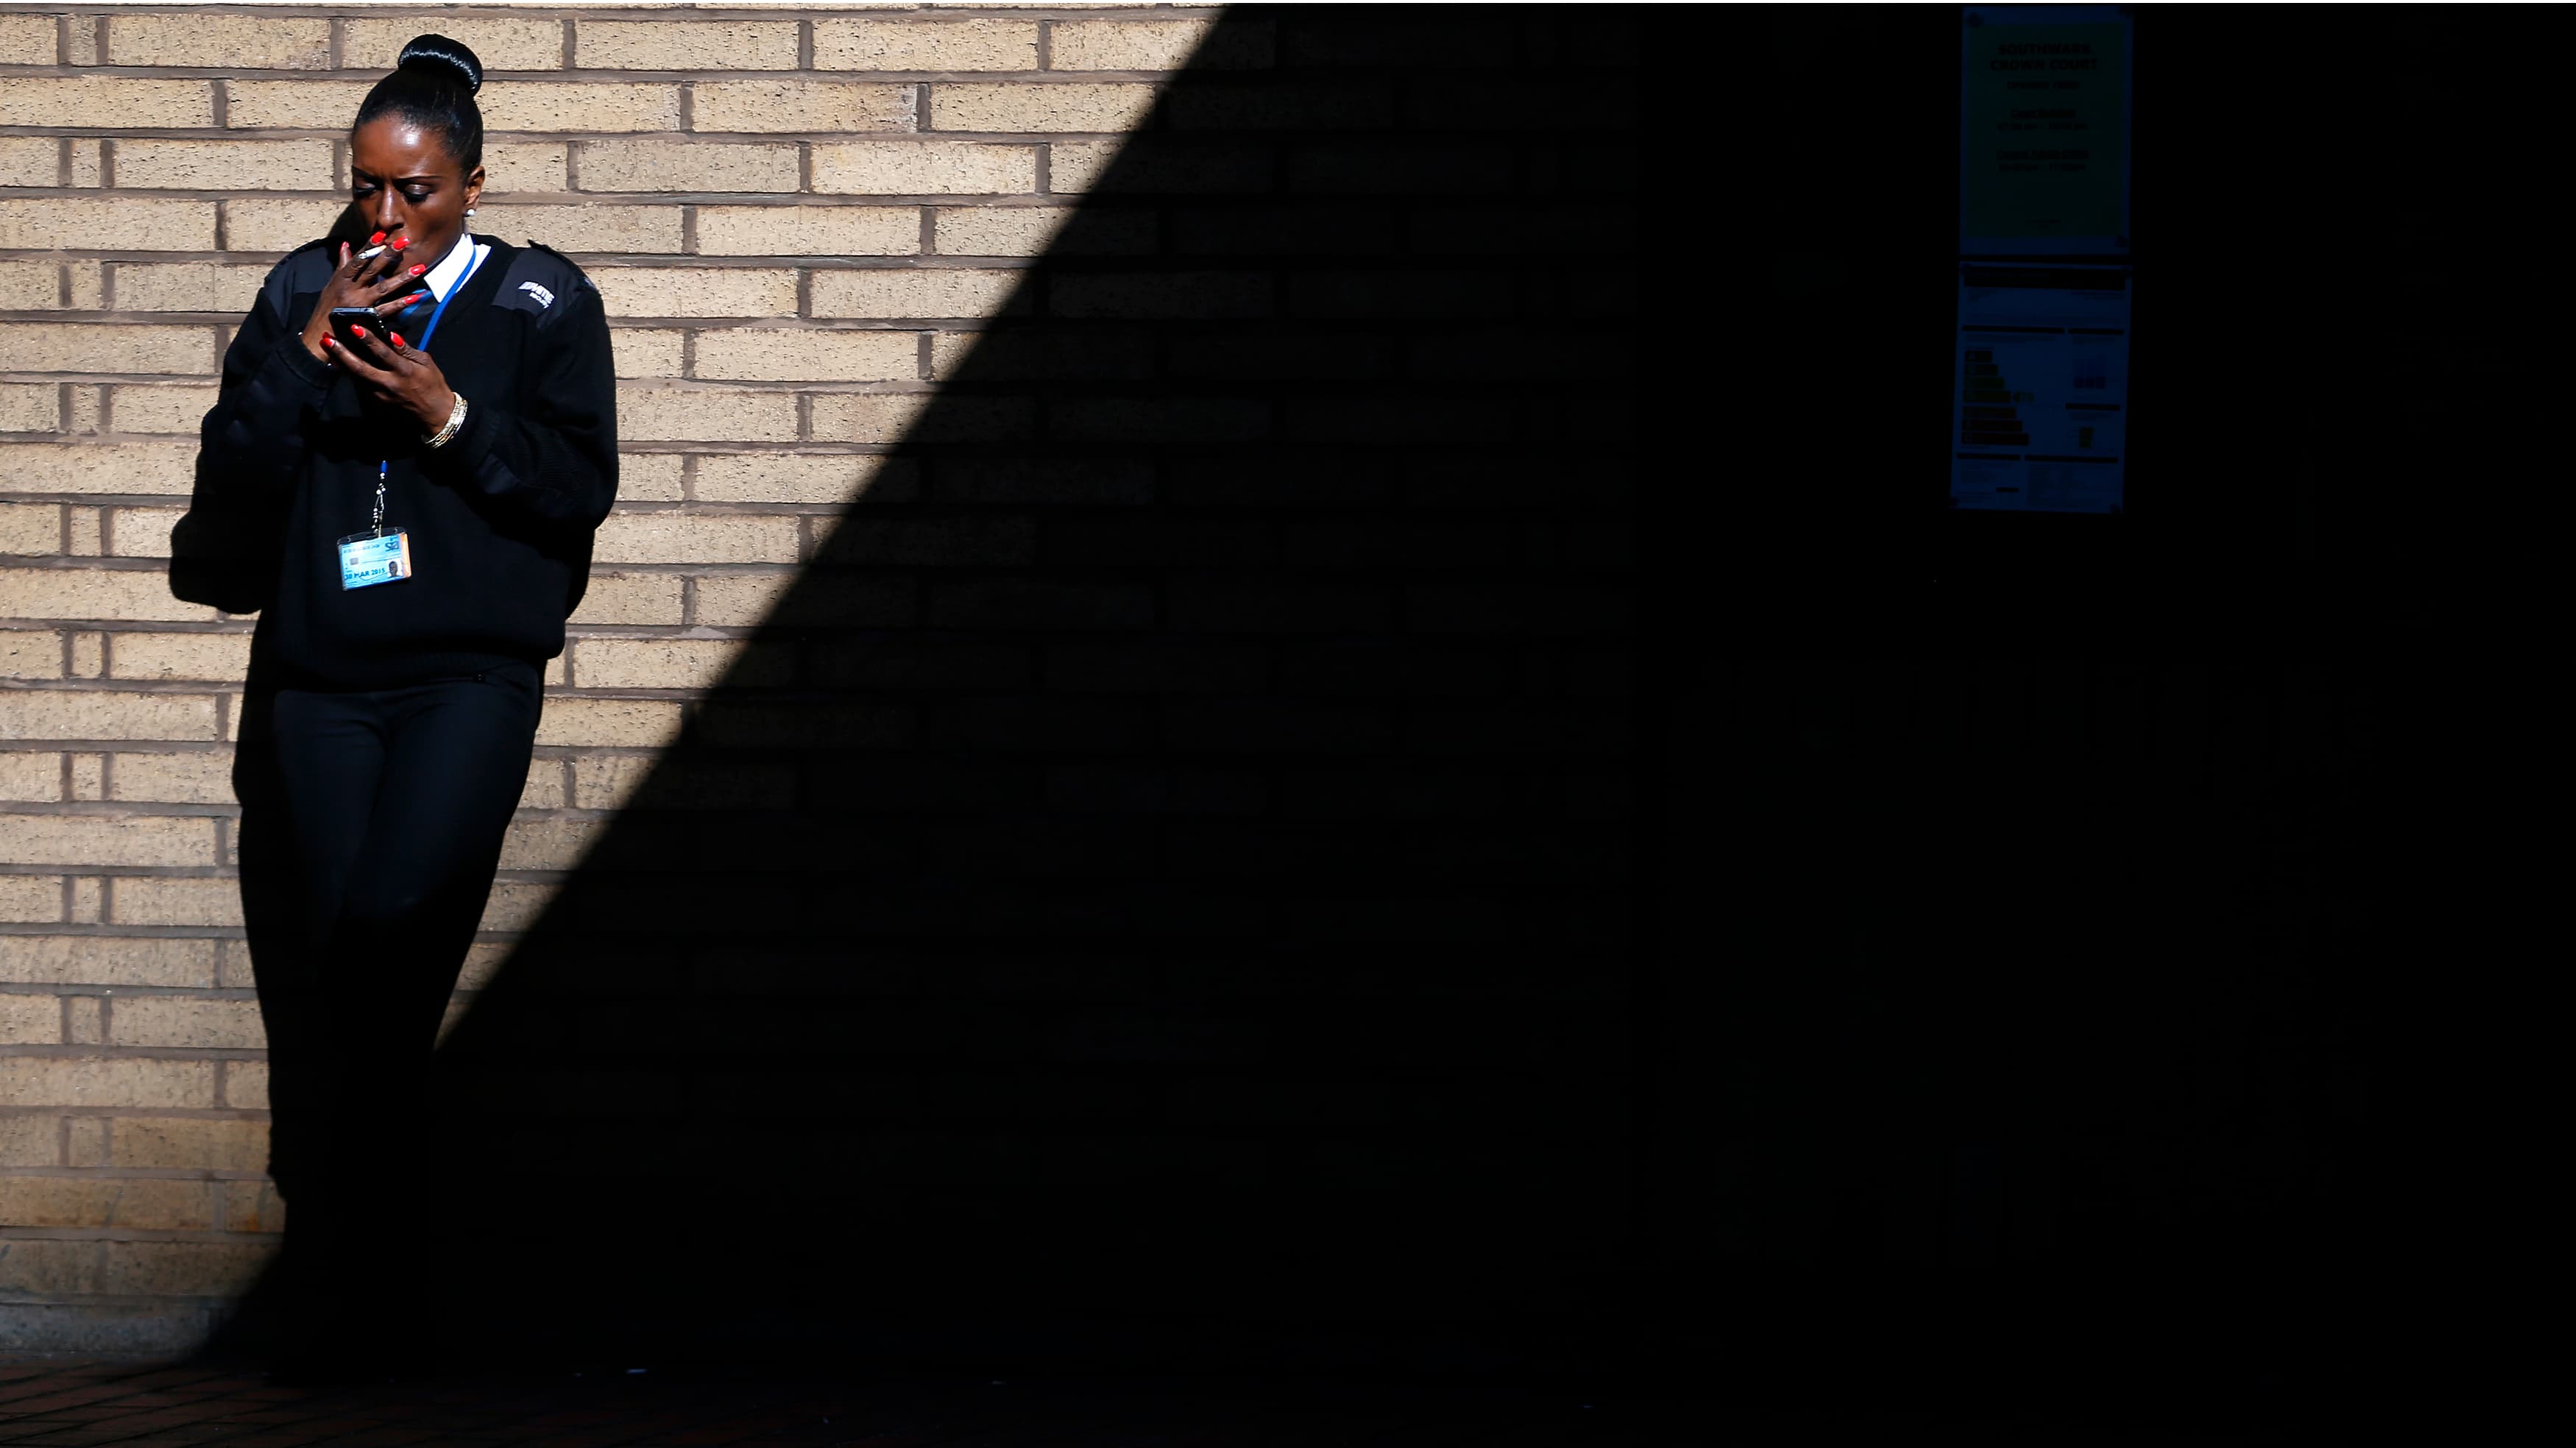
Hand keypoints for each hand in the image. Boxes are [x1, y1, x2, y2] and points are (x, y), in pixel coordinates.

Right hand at [300, 235, 432, 362]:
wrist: (320, 336)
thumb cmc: (326, 308)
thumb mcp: (331, 284)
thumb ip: (342, 265)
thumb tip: (346, 244)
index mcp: (342, 279)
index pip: (358, 258)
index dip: (370, 245)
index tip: (382, 233)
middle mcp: (351, 289)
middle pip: (372, 269)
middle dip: (388, 254)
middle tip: (404, 242)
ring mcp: (359, 304)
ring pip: (383, 287)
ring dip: (402, 278)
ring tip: (419, 268)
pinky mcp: (367, 319)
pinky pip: (386, 310)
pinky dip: (401, 303)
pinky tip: (415, 297)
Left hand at [326, 323, 457, 436]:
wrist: (434, 414)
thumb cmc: (433, 385)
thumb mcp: (425, 363)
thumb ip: (406, 350)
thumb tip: (390, 336)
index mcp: (404, 372)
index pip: (383, 353)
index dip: (368, 340)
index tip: (355, 327)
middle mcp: (389, 384)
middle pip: (360, 367)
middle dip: (341, 352)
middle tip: (327, 338)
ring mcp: (380, 395)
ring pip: (354, 376)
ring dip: (339, 360)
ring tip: (326, 346)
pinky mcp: (376, 401)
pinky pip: (358, 383)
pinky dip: (347, 371)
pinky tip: (338, 360)